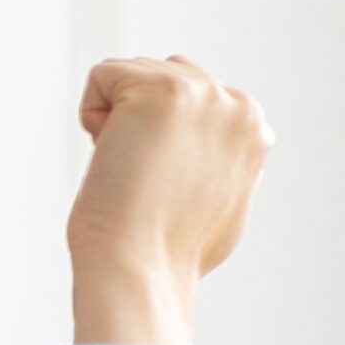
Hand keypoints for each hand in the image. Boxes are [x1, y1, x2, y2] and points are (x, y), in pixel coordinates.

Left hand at [67, 55, 273, 344]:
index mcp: (253, 129)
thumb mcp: (220, 203)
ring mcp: (203, 93)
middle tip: (141, 179)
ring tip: (129, 170)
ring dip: (115, 119)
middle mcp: (237, 104)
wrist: (141, 270)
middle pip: (164, 76)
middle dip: (139, 121)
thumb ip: (222, 164)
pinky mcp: (160, 91)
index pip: (192, 98)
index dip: (159, 139)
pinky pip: (102, 76)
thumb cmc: (166, 254)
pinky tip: (109, 155)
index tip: (160, 184)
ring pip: (135, 74)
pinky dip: (90, 114)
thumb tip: (206, 155)